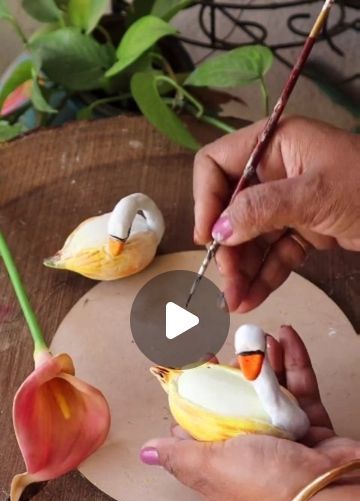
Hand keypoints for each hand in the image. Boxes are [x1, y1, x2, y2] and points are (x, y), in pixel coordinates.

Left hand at [140, 326, 359, 500]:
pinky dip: (294, 361)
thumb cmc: (266, 485)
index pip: (201, 427)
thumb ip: (180, 455)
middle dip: (231, 374)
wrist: (327, 496)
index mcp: (221, 465)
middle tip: (225, 349)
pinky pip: (301, 387)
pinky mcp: (312, 425)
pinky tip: (286, 337)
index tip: (191, 370)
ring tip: (257, 336)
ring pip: (268, 391)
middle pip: (236, 404)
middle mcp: (251, 452)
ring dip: (263, 361)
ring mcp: (283, 439)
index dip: (196, 398)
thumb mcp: (211, 466)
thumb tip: (146, 454)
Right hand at [193, 117, 359, 311]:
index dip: (206, 200)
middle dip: (226, 248)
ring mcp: (288, 203)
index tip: (208, 238)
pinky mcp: (303, 229)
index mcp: (274, 145)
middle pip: (231, 209)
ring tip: (235, 302)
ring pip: (250, 237)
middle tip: (225, 284)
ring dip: (241, 269)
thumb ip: (262, 208)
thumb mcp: (316, 193)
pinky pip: (273, 253)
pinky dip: (263, 275)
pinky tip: (252, 298)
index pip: (216, 165)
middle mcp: (276, 171)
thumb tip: (218, 231)